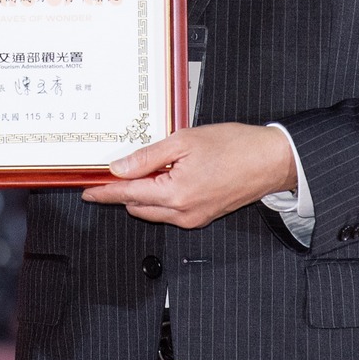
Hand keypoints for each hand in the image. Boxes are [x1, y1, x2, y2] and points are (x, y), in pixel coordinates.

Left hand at [80, 123, 297, 228]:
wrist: (271, 161)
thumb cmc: (235, 147)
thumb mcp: (184, 141)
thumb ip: (148, 156)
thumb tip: (119, 167)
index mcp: (175, 194)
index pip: (127, 194)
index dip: (104, 192)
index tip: (87, 190)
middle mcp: (183, 213)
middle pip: (137, 206)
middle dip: (122, 190)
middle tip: (114, 170)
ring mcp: (194, 218)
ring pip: (153, 210)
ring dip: (142, 193)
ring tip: (146, 167)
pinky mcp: (203, 217)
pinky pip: (170, 211)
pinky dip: (160, 197)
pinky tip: (166, 175)